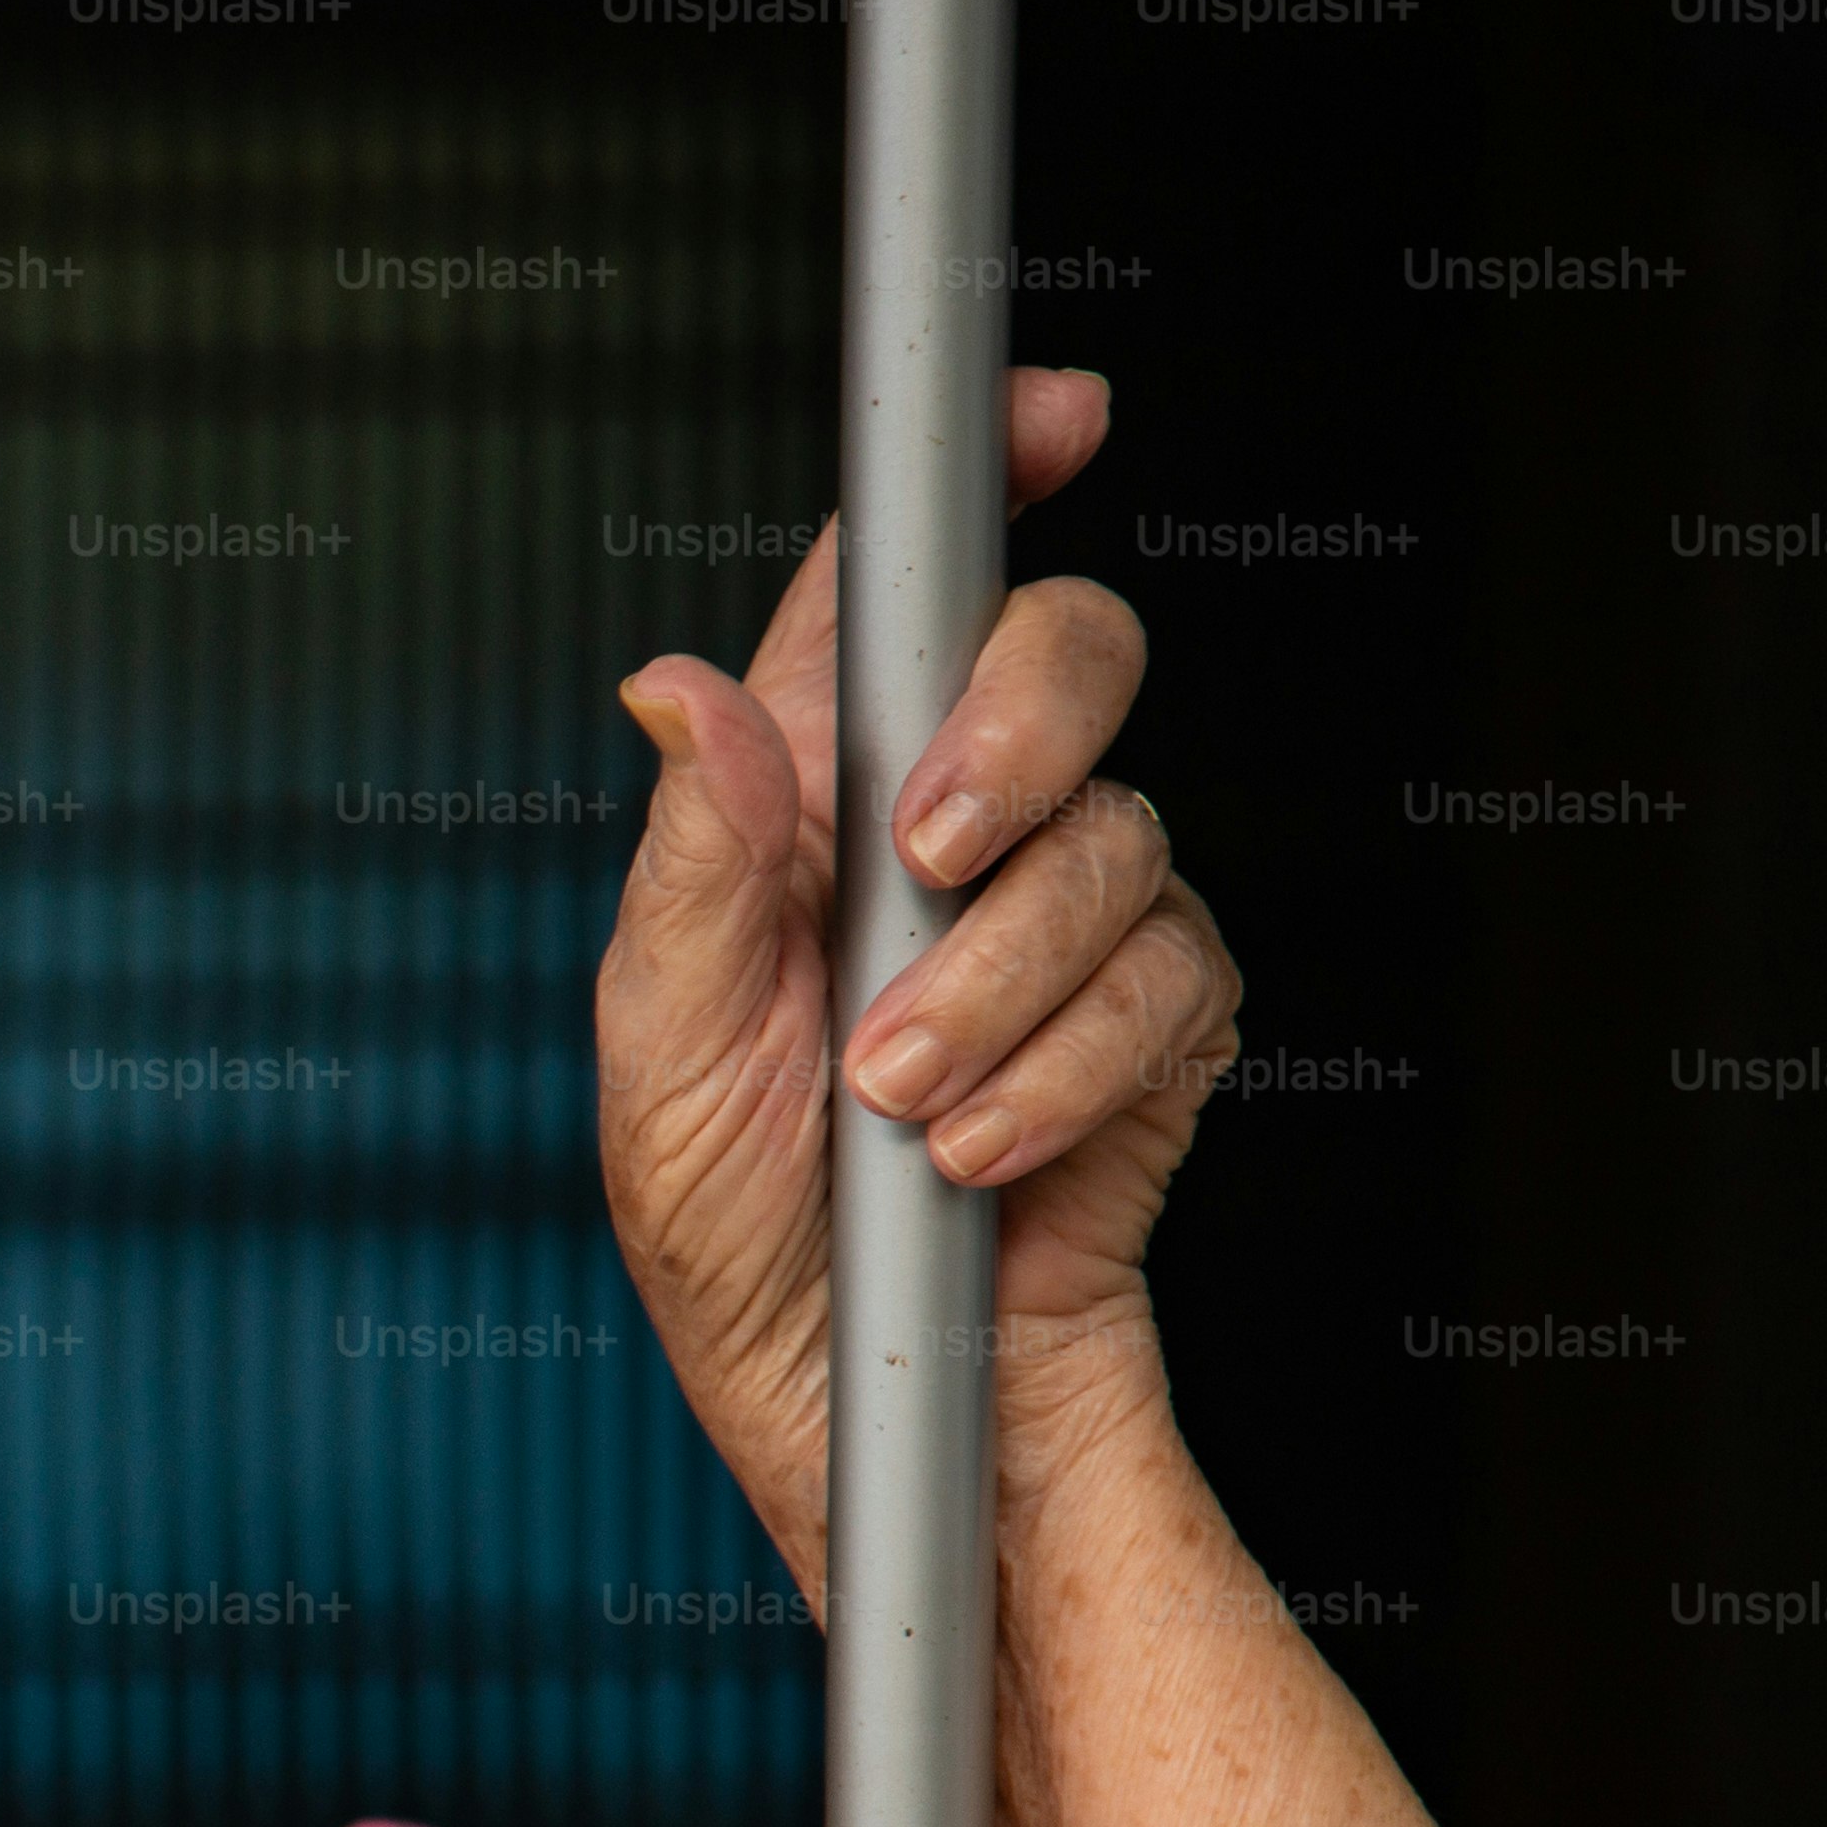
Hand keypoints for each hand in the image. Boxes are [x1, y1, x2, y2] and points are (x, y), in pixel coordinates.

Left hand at [590, 366, 1243, 1566]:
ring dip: (999, 983)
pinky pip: (1167, 983)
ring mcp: (1071, 923)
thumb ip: (689, 870)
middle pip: (1064, 658)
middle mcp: (955, 836)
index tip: (1046, 410)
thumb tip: (670, 686)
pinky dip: (1063, 1071)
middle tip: (928, 858)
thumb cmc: (735, 1246)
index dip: (979, 472)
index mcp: (810, 810)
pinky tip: (976, 1151)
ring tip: (900, 1103)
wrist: (853, 1417)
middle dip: (1013, 737)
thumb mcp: (659, 1064)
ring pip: (1117, 840)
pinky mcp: (1161, 1026)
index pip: (892, 596)